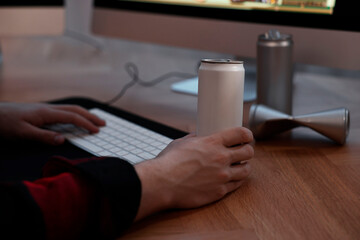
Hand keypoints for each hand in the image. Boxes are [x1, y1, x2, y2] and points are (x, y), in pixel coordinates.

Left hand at [0, 102, 105, 144]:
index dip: (86, 124)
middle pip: (75, 110)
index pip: (72, 117)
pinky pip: (64, 111)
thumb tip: (63, 140)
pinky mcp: (41, 111)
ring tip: (94, 120)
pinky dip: (75, 114)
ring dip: (84, 114)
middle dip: (90, 116)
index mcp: (46, 113)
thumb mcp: (23, 134)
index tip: (96, 131)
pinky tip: (75, 119)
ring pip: (70, 109)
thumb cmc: (5, 124)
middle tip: (103, 124)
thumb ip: (43, 137)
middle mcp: (48, 108)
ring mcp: (45, 109)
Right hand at [134, 127, 253, 219]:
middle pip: (248, 152)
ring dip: (244, 167)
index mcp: (212, 143)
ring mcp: (222, 176)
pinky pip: (236, 185)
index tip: (246, 136)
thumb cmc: (168, 162)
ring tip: (238, 166)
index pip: (241, 134)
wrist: (162, 183)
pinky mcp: (219, 191)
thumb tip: (200, 136)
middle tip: (243, 151)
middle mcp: (221, 158)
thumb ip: (195, 138)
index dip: (247, 134)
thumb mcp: (182, 142)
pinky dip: (235, 180)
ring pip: (246, 170)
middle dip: (247, 150)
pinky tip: (230, 178)